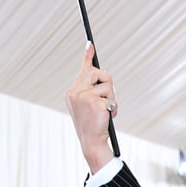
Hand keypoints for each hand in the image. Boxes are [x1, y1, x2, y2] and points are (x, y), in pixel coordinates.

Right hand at [65, 43, 116, 172]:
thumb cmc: (92, 124)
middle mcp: (75, 92)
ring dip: (111, 98)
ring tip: (105, 111)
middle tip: (107, 97)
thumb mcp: (88, 105)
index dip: (88, 56)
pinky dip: (113, 107)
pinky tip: (107, 117)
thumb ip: (92, 90)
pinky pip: (111, 98)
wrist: (91, 142)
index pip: (83, 70)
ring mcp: (84, 97)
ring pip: (107, 85)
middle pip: (96, 72)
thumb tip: (101, 75)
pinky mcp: (94, 103)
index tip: (91, 44)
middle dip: (106, 82)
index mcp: (72, 92)